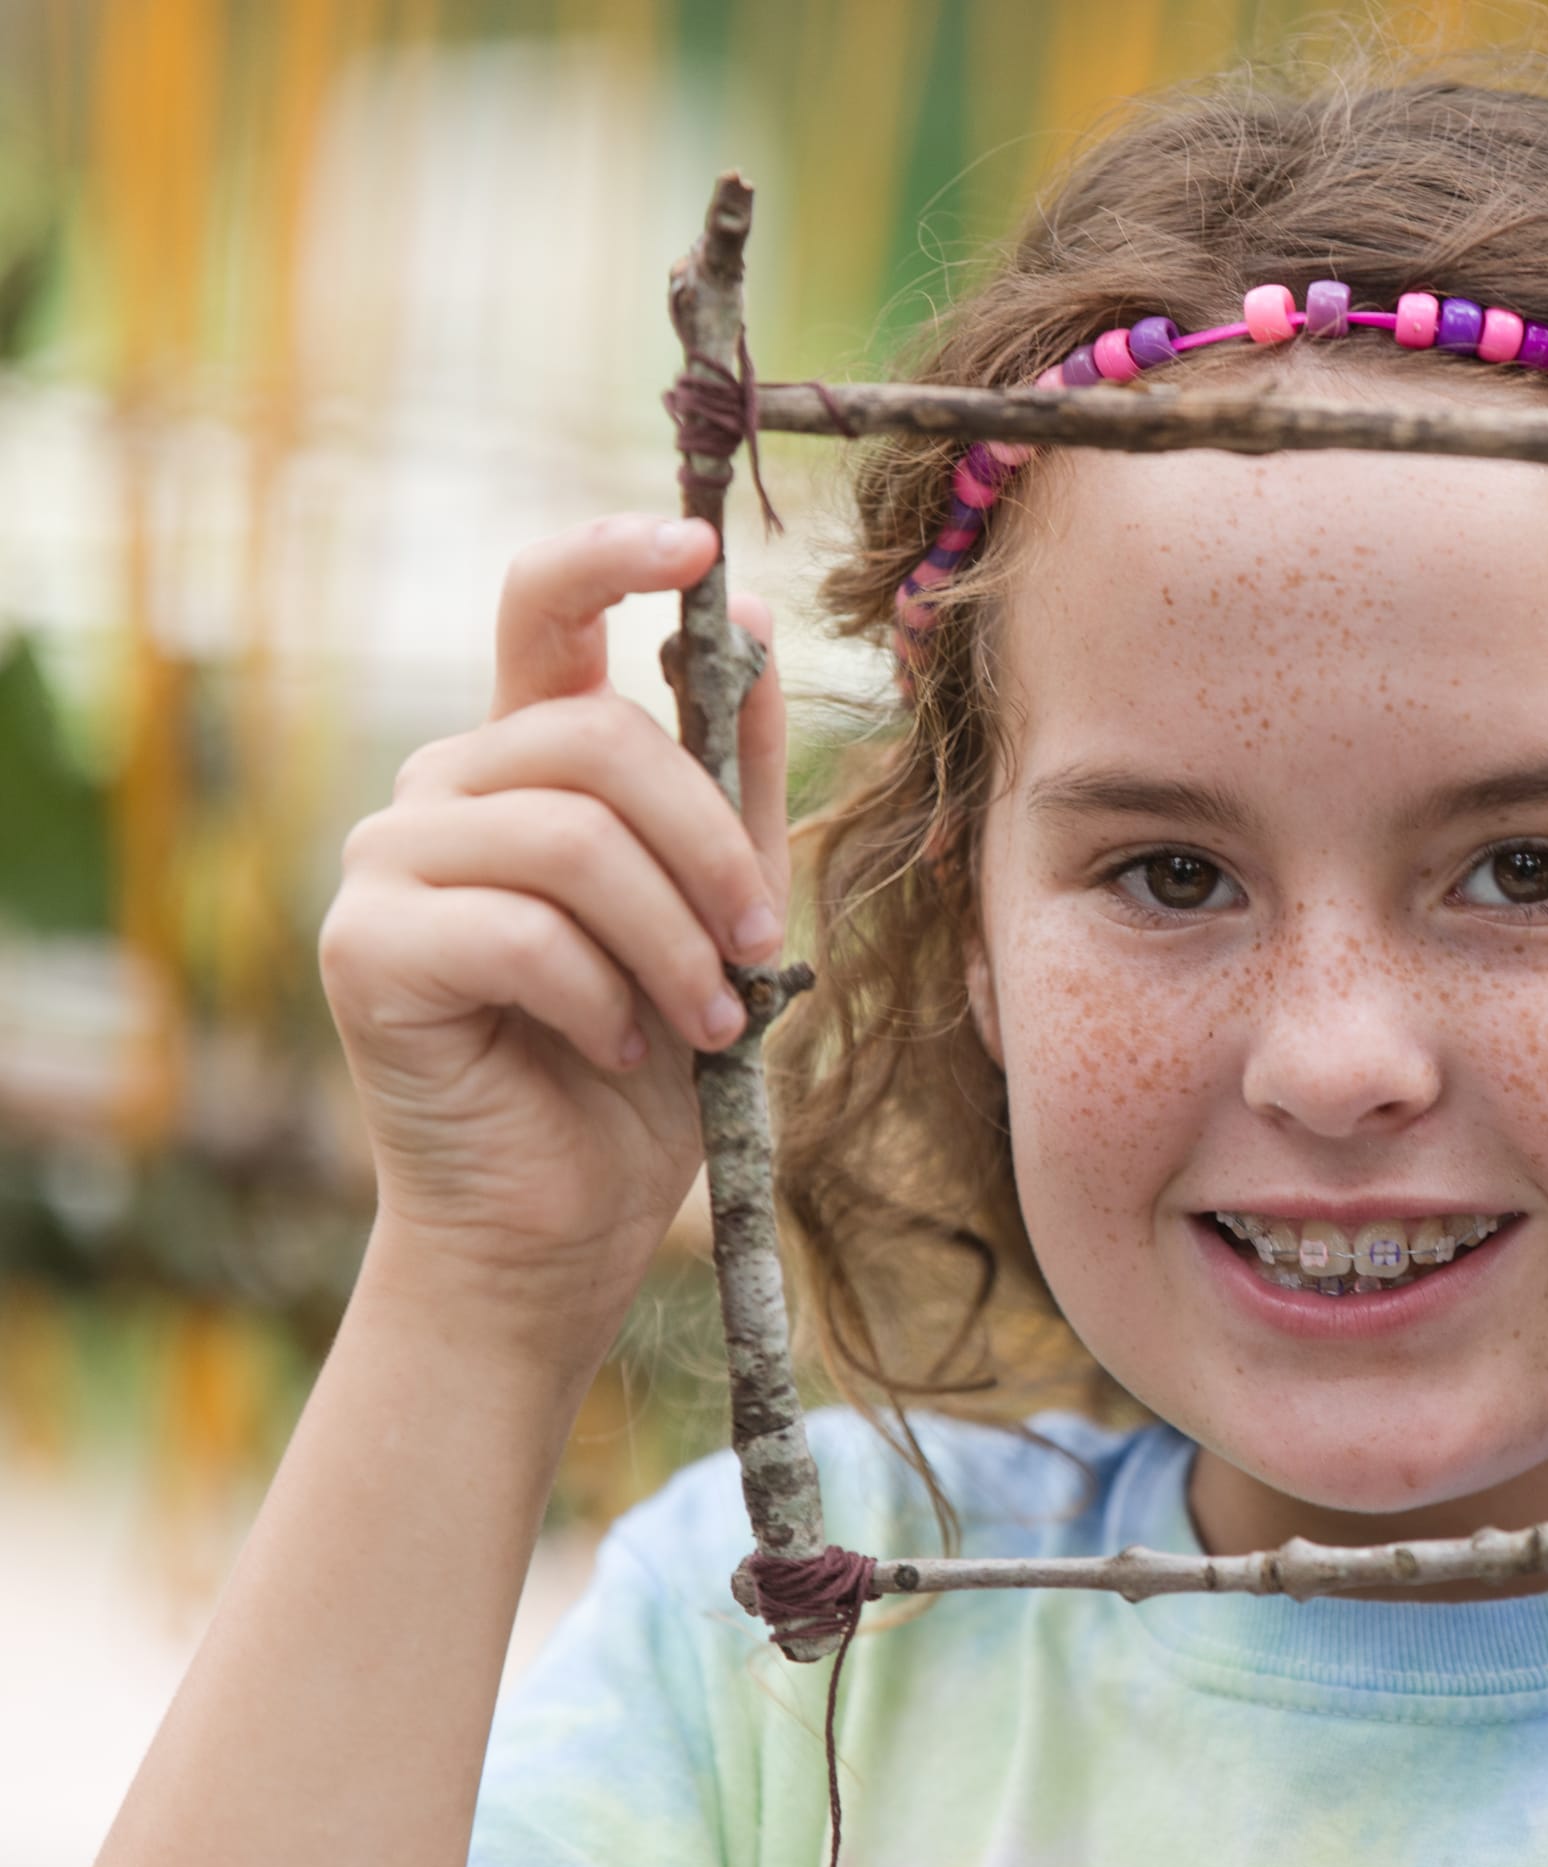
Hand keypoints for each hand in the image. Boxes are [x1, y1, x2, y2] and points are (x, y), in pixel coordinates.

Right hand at [319, 515, 787, 1354]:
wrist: (565, 1213)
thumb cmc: (651, 1055)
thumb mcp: (723, 900)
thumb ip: (731, 769)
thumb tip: (755, 620)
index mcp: (528, 757)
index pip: (543, 607)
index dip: (612, 555)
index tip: (697, 546)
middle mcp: (445, 784)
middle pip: (597, 738)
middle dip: (708, 847)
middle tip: (757, 946)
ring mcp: (388, 859)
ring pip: (571, 839)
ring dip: (670, 941)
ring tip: (706, 1021)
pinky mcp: (365, 947)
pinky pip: (519, 932)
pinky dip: (601, 996)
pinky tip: (619, 1046)